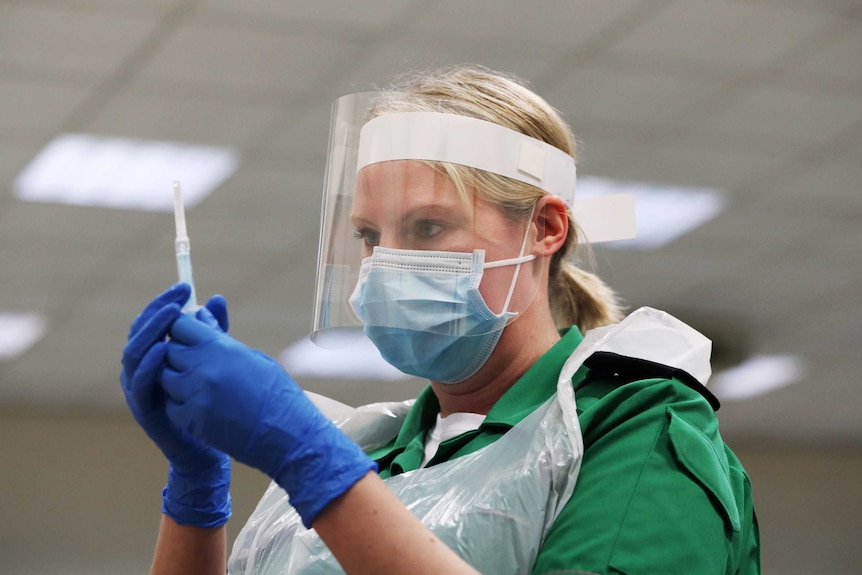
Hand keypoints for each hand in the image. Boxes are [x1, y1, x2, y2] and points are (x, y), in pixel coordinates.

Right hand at [120, 283, 231, 527]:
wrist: (211, 448)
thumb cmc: (212, 403)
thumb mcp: (214, 360)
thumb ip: (213, 331)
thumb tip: (216, 298)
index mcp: (154, 356)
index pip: (151, 321)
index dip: (164, 303)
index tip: (185, 287)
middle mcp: (141, 370)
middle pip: (139, 332)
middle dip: (158, 310)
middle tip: (179, 296)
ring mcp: (140, 390)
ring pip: (134, 354)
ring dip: (152, 331)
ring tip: (171, 315)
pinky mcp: (145, 410)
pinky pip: (140, 384)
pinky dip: (149, 364)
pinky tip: (164, 350)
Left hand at [161, 314, 376, 526]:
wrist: (287, 434)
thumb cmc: (276, 392)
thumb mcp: (252, 357)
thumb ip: (220, 338)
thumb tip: (201, 315)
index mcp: (220, 348)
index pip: (180, 325)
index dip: (183, 328)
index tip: (190, 334)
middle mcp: (202, 368)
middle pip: (168, 350)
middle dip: (178, 351)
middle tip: (195, 360)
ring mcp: (193, 396)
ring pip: (164, 377)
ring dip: (175, 376)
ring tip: (196, 382)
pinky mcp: (189, 420)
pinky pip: (170, 404)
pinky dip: (178, 401)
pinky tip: (197, 403)